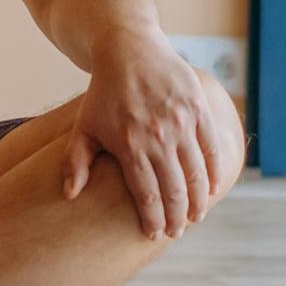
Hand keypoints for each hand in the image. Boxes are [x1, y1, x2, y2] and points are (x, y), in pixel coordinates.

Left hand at [63, 33, 235, 239]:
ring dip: (199, 200)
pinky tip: (214, 189)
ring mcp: (181, 123)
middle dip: (177, 217)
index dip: (152, 220)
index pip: (147, 195)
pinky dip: (215, 171)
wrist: (129, 50)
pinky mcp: (198, 109)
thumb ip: (75, 161)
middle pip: (174, 190)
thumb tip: (69, 195)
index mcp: (129, 146)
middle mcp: (158, 137)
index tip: (153, 235)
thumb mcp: (83, 126)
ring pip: (197, 173)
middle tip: (176, 233)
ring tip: (195, 217)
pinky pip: (211, 148)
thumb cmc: (103, 93)